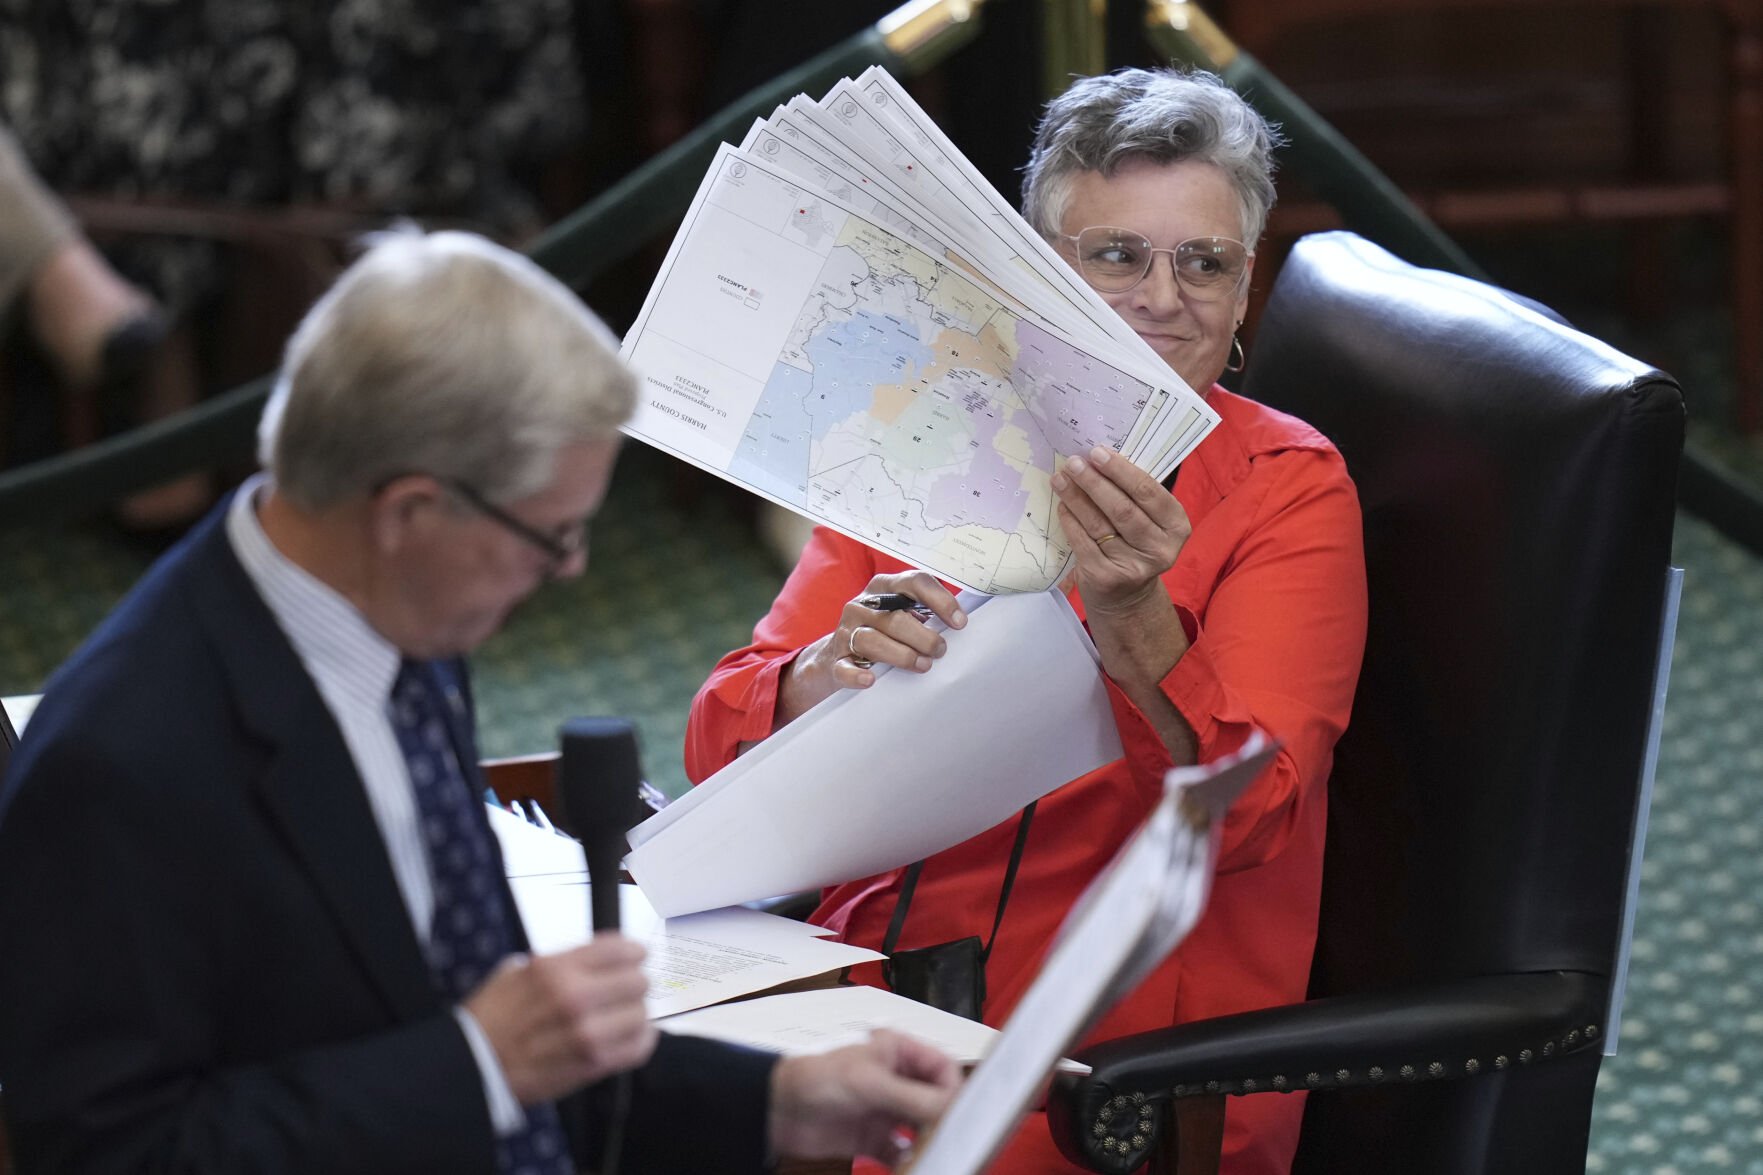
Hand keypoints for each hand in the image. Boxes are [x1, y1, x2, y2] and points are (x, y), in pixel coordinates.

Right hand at [464, 936, 657, 1104]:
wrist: (473, 1067)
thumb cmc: (491, 1020)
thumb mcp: (515, 972)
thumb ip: (557, 962)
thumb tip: (593, 959)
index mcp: (554, 968)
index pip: (618, 949)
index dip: (633, 952)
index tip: (635, 957)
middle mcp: (574, 996)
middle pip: (637, 980)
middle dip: (633, 984)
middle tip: (625, 991)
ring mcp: (586, 1032)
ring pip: (640, 1014)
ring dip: (635, 1015)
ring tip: (624, 1017)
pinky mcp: (592, 1064)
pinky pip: (638, 1047)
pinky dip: (641, 1040)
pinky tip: (631, 1036)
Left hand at [767, 1030, 960, 1163]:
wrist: (777, 1111)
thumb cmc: (815, 1079)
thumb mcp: (871, 1084)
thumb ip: (914, 1097)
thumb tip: (953, 1107)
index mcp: (897, 1051)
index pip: (941, 1068)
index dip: (953, 1090)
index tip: (961, 1113)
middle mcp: (895, 1079)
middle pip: (935, 1100)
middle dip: (944, 1119)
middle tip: (953, 1139)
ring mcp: (885, 1110)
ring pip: (921, 1128)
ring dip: (929, 1142)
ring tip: (935, 1154)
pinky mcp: (873, 1138)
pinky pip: (901, 1152)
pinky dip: (909, 1161)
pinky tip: (913, 1166)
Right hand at [777, 570, 965, 724]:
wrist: (835, 656)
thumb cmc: (882, 633)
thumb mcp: (901, 614)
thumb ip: (925, 613)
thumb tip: (961, 622)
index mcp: (883, 587)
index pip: (914, 582)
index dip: (940, 601)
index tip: (960, 622)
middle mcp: (862, 605)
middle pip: (896, 617)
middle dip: (924, 637)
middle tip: (941, 651)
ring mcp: (847, 632)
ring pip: (873, 640)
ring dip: (903, 655)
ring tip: (923, 666)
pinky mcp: (836, 659)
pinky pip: (845, 667)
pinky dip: (858, 675)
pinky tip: (872, 680)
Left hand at [1051, 447, 1190, 614]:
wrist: (1127, 597)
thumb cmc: (1136, 545)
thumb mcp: (1149, 522)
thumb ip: (1135, 494)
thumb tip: (1101, 457)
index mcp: (1176, 527)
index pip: (1148, 492)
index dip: (1121, 470)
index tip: (1098, 452)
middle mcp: (1159, 549)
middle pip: (1122, 508)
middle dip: (1094, 482)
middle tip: (1074, 462)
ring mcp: (1133, 566)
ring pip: (1098, 523)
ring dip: (1076, 497)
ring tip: (1061, 478)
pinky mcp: (1106, 577)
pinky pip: (1082, 541)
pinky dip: (1070, 520)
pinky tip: (1062, 505)